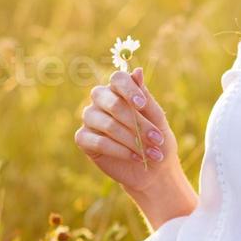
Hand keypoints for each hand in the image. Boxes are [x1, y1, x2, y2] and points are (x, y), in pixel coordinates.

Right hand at [74, 66, 178, 194]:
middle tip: (156, 139)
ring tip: (151, 153)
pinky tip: (136, 157)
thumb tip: (137, 71)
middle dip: (137, 123)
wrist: (153, 170)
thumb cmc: (157, 140)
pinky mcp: (83, 138)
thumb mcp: (158, 120)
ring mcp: (90, 118)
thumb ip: (146, 98)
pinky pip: (99, 142)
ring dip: (132, 140)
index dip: (129, 90)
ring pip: (108, 125)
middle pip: (112, 103)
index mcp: (119, 90)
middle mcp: (101, 100)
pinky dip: (120, 151)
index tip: (142, 105)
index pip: (118, 79)